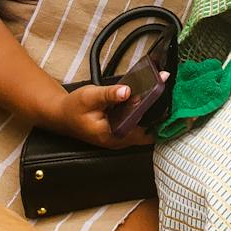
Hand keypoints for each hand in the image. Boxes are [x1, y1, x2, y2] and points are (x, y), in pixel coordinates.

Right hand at [42, 81, 164, 149]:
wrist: (61, 115)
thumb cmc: (74, 107)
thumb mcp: (90, 96)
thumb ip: (109, 94)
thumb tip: (127, 91)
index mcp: (111, 135)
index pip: (142, 132)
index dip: (156, 118)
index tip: (169, 103)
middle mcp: (118, 140)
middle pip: (146, 130)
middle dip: (158, 113)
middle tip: (168, 92)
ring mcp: (119, 137)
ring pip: (142, 127)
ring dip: (152, 111)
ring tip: (163, 90)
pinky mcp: (119, 130)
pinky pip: (136, 122)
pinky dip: (143, 111)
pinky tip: (149, 96)